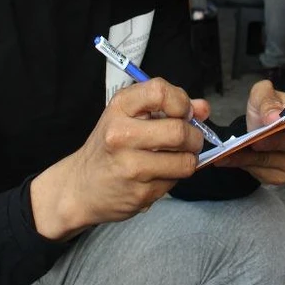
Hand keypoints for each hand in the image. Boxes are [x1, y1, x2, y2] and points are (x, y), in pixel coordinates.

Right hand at [30, 78, 206, 239]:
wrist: (80, 187)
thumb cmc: (109, 146)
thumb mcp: (129, 116)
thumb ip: (169, 107)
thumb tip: (203, 108)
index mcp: (119, 108)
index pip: (159, 91)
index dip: (181, 101)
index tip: (184, 112)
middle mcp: (121, 135)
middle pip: (178, 130)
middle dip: (194, 136)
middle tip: (189, 140)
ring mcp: (130, 166)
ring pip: (185, 161)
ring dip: (188, 159)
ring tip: (176, 157)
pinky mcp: (140, 193)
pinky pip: (175, 181)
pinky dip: (174, 177)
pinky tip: (158, 174)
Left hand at [216, 79, 284, 184]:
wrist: (254, 127)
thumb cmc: (265, 108)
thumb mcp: (262, 95)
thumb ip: (268, 101)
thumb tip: (274, 116)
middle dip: (277, 142)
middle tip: (257, 140)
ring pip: (284, 162)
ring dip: (257, 157)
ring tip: (233, 151)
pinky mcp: (284, 175)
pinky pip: (269, 174)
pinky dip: (248, 166)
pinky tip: (231, 159)